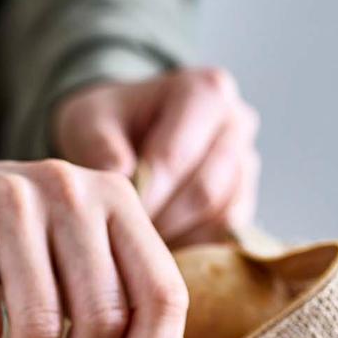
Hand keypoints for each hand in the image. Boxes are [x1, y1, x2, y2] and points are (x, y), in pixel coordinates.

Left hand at [53, 67, 259, 245]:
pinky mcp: (246, 199)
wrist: (129, 133)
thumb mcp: (89, 121)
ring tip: (141, 241)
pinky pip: (228, 236)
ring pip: (221, 217)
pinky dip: (195, 246)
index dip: (143, 195)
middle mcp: (237, 123)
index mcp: (206, 91)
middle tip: (126, 238)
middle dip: (161, 220)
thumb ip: (99, 145)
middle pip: (204, 191)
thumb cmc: (111, 124)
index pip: (175, 157)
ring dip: (180, 236)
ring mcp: (247, 163)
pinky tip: (164, 245)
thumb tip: (122, 176)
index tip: (113, 218)